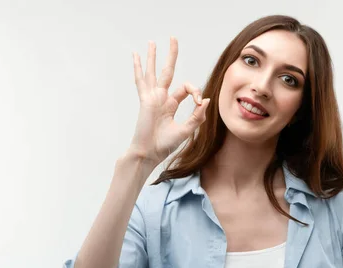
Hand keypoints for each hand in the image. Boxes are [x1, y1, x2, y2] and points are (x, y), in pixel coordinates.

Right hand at [128, 37, 209, 164]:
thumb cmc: (165, 145)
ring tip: (152, 42)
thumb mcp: (186, 130)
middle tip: (173, 38)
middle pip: (167, 71)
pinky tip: (135, 55)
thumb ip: (197, 116)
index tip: (200, 103)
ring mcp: (152, 97)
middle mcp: (161, 98)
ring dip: (153, 57)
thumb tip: (207, 100)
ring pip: (153, 72)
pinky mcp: (145, 100)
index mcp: (171, 104)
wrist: (150, 153)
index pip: (186, 89)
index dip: (196, 92)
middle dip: (171, 55)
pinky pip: (140, 80)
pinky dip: (138, 67)